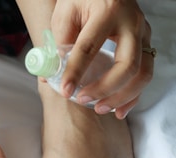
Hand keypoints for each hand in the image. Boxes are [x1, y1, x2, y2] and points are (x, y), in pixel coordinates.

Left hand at [51, 0, 153, 118]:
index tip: (65, 91)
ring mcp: (143, 34)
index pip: (89, 47)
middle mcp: (131, 22)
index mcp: (107, 11)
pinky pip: (145, 75)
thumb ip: (57, 44)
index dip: (75, 72)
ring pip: (142, 73)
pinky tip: (118, 110)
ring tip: (99, 108)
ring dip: (121, 97)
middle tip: (83, 100)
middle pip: (126, 65)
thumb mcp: (65, 14)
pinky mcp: (145, 45)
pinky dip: (133, 96)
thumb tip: (49, 78)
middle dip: (104, 89)